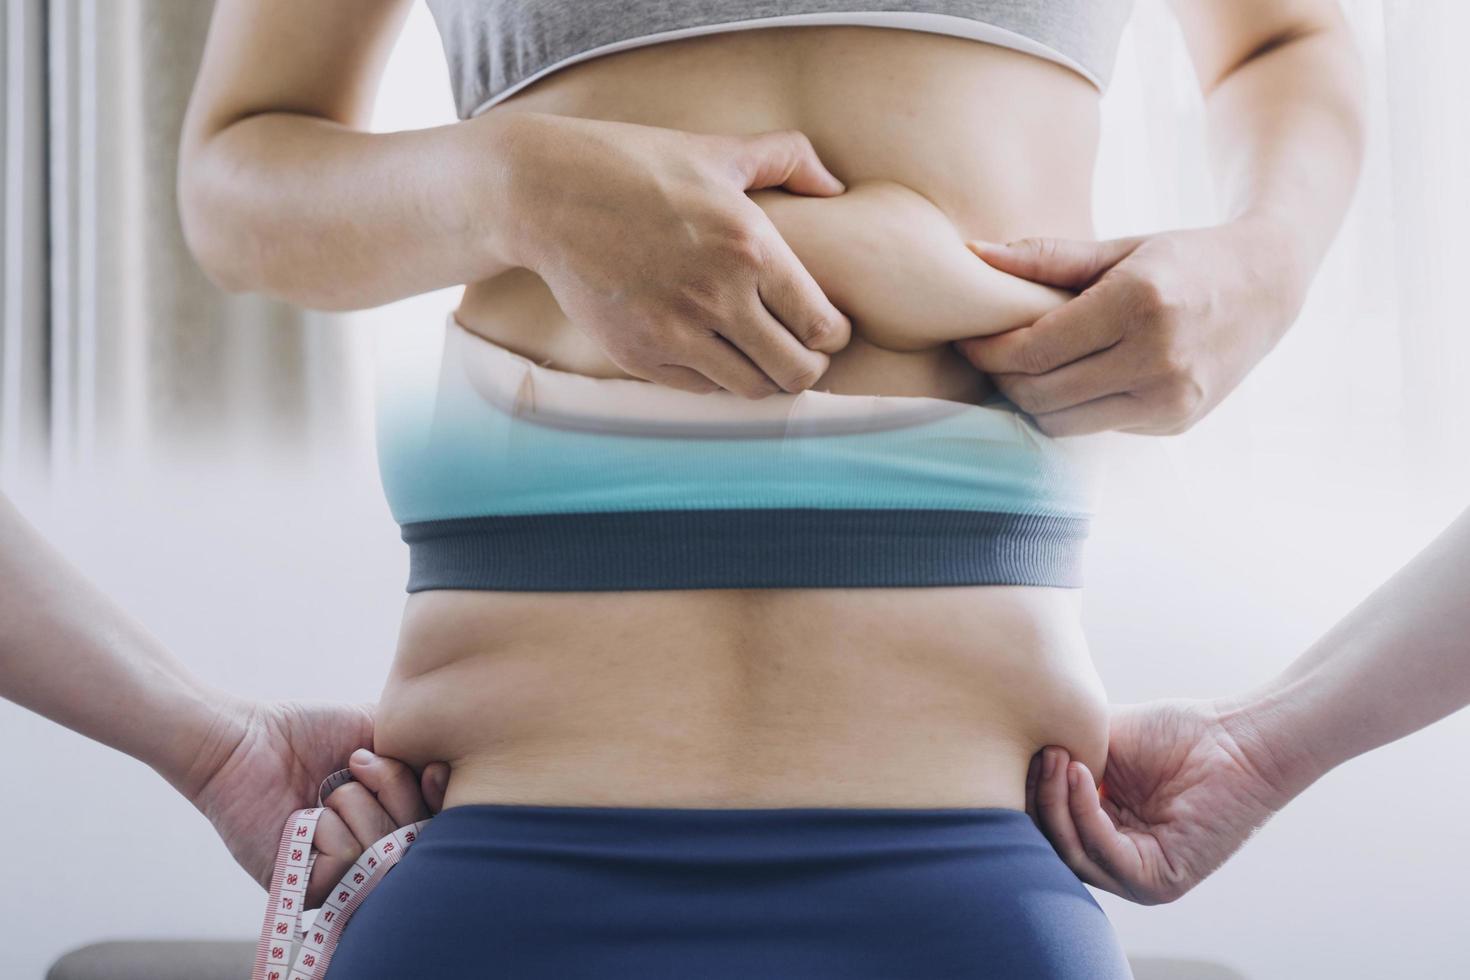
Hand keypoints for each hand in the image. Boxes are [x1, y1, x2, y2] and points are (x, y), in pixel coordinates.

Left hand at [185, 698, 450, 906]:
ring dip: (356, 804)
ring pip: (383, 851)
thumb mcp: (381, 729)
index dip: (444, 798)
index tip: (427, 769)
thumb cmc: (308, 731)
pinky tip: (306, 816)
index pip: (443, 825)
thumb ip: (422, 748)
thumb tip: (451, 770)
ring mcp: (343, 873)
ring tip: (327, 789)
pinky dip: (328, 828)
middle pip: (421, 838)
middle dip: (395, 790)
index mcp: (394, 816)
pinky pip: (346, 862)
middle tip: (357, 763)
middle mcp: (374, 850)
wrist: (248, 738)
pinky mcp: (308, 888)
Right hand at [502, 112, 852, 397]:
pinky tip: (713, 349)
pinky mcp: (639, 355)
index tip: (826, 328)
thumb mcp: (717, 151)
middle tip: (801, 351)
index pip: (822, 327)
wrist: (548, 195)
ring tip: (760, 354)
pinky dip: (716, 376)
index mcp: (750, 248)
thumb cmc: (637, 166)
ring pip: (751, 389)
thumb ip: (787, 158)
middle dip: (809, 367)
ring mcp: (675, 333)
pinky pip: (701, 388)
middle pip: (796, 372)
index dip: (834, 336)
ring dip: (764, 377)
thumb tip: (835, 186)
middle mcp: (717, 298)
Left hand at [953, 217, 1307, 435]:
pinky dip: (1076, 409)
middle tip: (993, 358)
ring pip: (1063, 423)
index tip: (970, 341)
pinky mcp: (1176, 422)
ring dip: (1035, 402)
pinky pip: (1098, 428)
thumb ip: (1044, 258)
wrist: (1266, 286)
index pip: (1035, 350)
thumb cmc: (1180, 261)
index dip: (990, 352)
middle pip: (1042, 394)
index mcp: (1138, 304)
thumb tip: (972, 255)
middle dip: (1005, 380)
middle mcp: (1158, 357)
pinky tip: (1078, 380)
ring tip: (1031, 370)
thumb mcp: (1117, 249)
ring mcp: (1171, 398)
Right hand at [1026, 698, 1304, 904]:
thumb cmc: (1179, 732)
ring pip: (1072, 852)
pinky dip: (1085, 814)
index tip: (1023, 747)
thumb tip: (1012, 754)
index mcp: (1102, 825)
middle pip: (1052, 841)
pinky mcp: (1157, 882)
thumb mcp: (1102, 740)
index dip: (1029, 790)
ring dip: (1057, 803)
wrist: (1237, 737)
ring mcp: (1135, 873)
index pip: (1047, 822)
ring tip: (1059, 758)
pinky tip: (1081, 774)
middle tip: (1041, 753)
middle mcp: (1116, 855)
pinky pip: (1104, 855)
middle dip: (1038, 797)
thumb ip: (1061, 752)